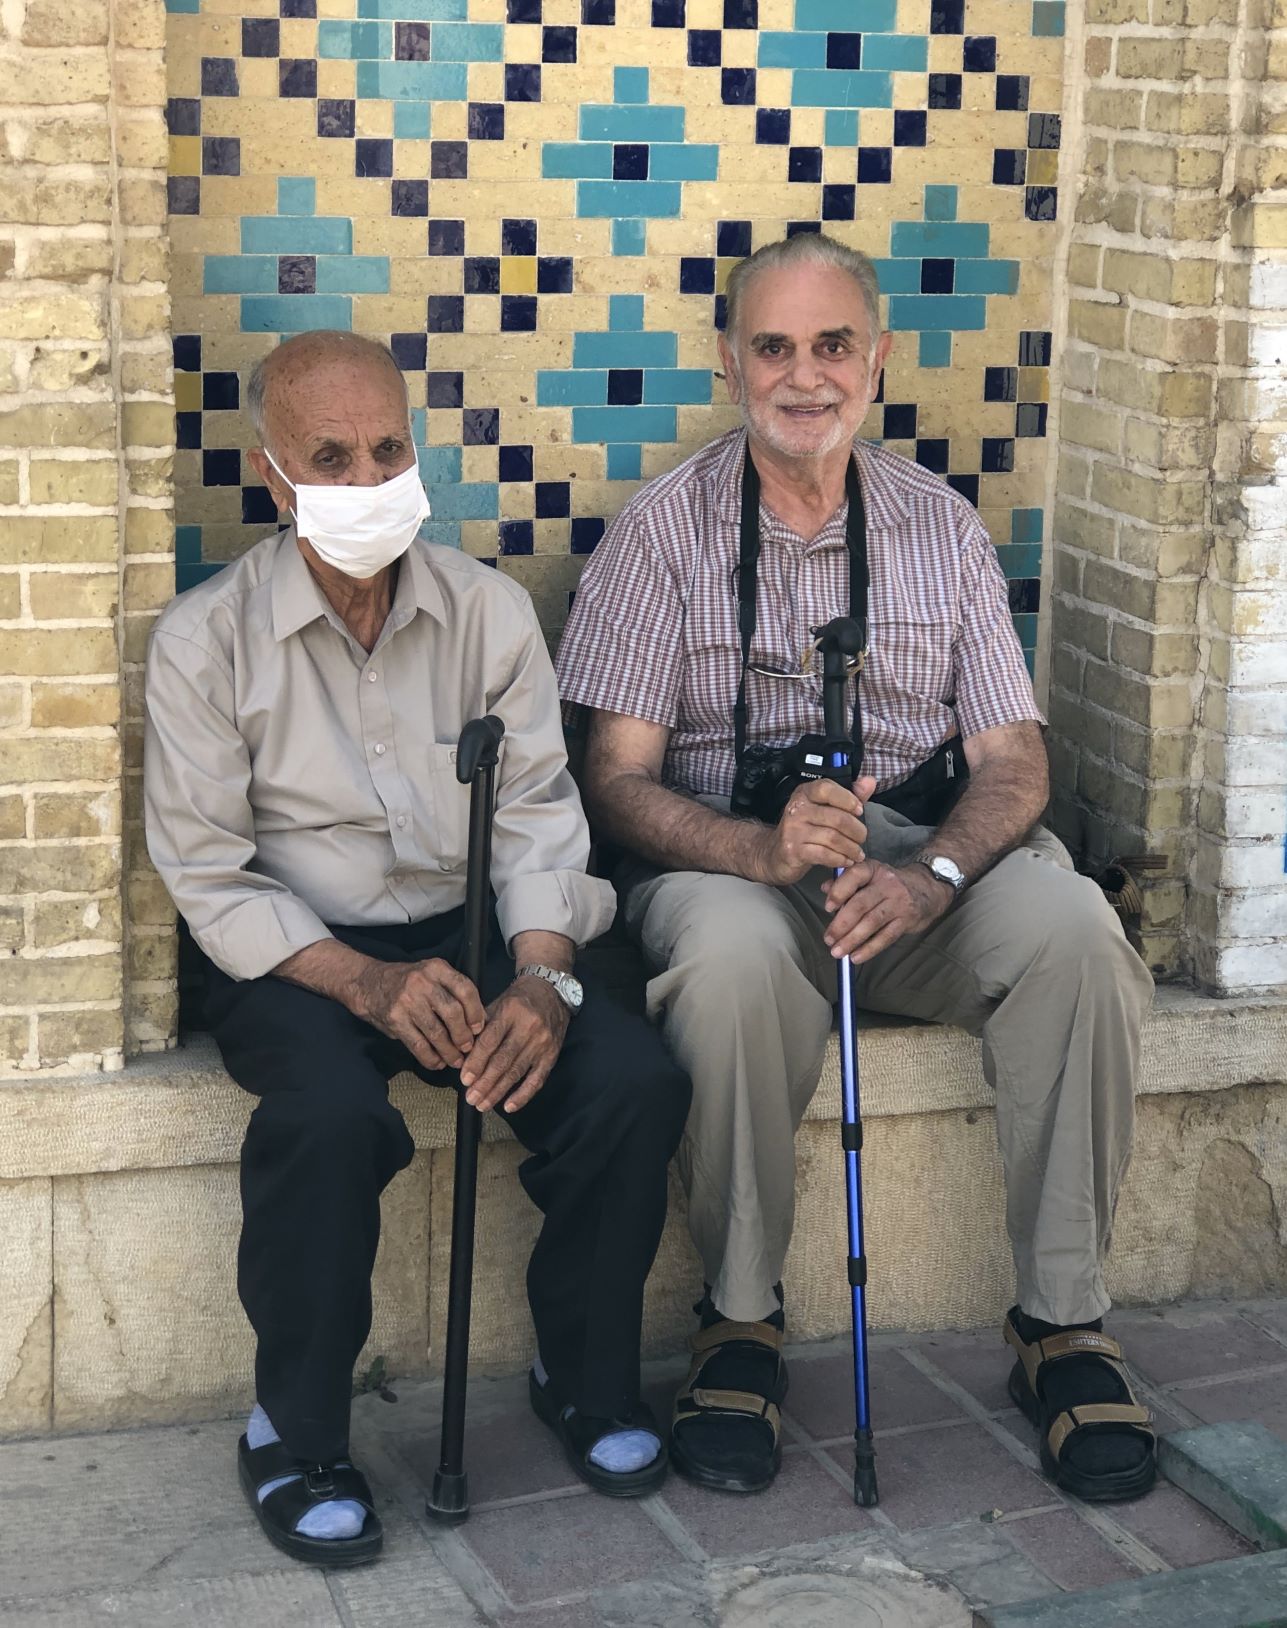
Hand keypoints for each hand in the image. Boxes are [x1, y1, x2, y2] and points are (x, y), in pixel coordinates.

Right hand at [352, 957, 485, 1071]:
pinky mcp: (395, 1019)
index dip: (476, 1012)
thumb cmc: (407, 983)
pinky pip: (418, 1044)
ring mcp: (407, 1001)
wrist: (367, 983)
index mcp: (437, 968)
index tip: (478, 1028)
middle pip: (453, 1013)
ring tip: (455, 1060)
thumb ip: (451, 992)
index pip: (465, 989)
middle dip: (464, 1035)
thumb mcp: (430, 975)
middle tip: (467, 1047)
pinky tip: (437, 1063)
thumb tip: (477, 1022)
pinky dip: (430, 1058)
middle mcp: (423, 982)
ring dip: (449, 1051)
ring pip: (436, 1032)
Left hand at [460, 975, 569, 1113]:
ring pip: (517, 1072)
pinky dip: (523, 1095)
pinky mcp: (552, 1054)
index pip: (490, 1041)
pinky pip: (537, 1079)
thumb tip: (463, 1055)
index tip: (464, 1079)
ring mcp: (542, 1042)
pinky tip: (509, 1106)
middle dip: (484, 1082)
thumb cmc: (519, 999)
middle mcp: (528, 1027)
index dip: (476, 1062)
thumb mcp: (498, 1003)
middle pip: (503, 1060)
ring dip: (498, 1091)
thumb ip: (480, 1026)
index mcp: (510, 1011)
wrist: (552, 991)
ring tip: (482, 1104)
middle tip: (470, 1098)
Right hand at [752, 774, 877, 885]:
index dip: (847, 798)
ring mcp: (793, 830)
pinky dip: (839, 859)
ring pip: (832, 838)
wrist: (775, 853)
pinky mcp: (793, 850)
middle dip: (856, 830)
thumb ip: (849, 796)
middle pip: (835, 817)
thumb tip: (870, 781)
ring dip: (850, 848)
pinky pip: (824, 854)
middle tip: (862, 838)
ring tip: (857, 853)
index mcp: (805, 793)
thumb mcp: (825, 808)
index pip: (826, 788)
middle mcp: (797, 809)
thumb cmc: (806, 829)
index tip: (860, 810)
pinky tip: (846, 861)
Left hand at [821, 860, 953, 963]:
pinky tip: (856, 957)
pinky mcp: (907, 920)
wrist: (927, 888)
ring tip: (837, 952)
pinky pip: (886, 937)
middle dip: (841, 924)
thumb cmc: (888, 884)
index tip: (828, 908)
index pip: (854, 875)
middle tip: (828, 939)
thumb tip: (824, 888)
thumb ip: (845, 882)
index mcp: (873, 869)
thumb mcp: (869, 876)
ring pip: (872, 922)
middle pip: (861, 904)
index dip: (839, 891)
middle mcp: (887, 883)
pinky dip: (869, 949)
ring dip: (852, 940)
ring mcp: (898, 902)